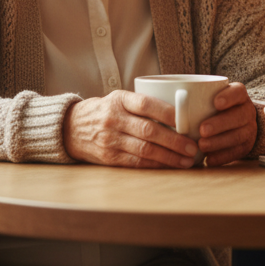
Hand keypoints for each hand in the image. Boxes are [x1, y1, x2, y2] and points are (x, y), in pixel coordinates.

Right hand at [63, 90, 197, 168]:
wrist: (71, 128)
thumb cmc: (105, 111)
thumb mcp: (120, 99)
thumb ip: (144, 104)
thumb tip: (182, 112)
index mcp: (120, 100)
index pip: (146, 104)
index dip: (168, 112)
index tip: (187, 120)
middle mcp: (114, 119)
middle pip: (148, 130)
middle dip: (175, 140)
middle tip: (193, 147)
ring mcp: (110, 139)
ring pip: (144, 150)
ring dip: (169, 157)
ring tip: (187, 160)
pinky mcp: (109, 157)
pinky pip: (136, 163)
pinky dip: (155, 165)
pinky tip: (169, 166)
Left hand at [198, 82, 257, 166]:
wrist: (236, 124)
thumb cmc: (214, 109)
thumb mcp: (210, 98)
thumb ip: (198, 98)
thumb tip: (172, 96)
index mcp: (239, 96)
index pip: (238, 92)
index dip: (229, 97)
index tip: (215, 103)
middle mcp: (247, 111)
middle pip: (239, 116)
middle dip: (220, 123)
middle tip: (202, 130)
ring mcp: (249, 129)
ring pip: (238, 136)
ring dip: (219, 142)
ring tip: (202, 145)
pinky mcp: (246, 146)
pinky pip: (237, 152)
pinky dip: (222, 157)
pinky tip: (209, 159)